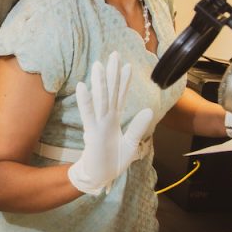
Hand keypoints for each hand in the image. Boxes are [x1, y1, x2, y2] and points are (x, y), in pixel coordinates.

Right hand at [67, 52, 153, 194]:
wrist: (100, 177)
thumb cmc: (113, 160)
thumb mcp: (132, 144)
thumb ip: (138, 127)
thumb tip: (148, 110)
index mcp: (114, 119)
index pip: (120, 96)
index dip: (124, 81)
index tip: (127, 64)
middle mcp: (106, 117)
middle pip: (110, 91)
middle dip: (112, 73)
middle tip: (114, 54)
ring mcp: (98, 123)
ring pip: (100, 99)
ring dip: (99, 82)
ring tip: (98, 65)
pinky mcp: (92, 132)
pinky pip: (88, 114)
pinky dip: (85, 100)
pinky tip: (83, 86)